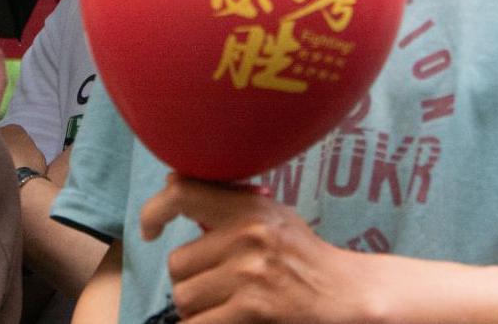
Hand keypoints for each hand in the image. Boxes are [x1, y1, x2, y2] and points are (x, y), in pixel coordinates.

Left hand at [140, 175, 387, 323]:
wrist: (348, 296)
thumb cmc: (306, 259)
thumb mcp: (273, 218)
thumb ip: (228, 205)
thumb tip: (172, 188)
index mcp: (249, 207)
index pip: (181, 192)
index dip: (154, 211)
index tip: (149, 229)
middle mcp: (247, 234)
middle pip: (176, 263)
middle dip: (191, 280)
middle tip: (218, 286)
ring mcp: (249, 272)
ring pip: (184, 296)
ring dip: (198, 308)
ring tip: (226, 306)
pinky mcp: (252, 307)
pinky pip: (196, 323)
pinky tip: (224, 321)